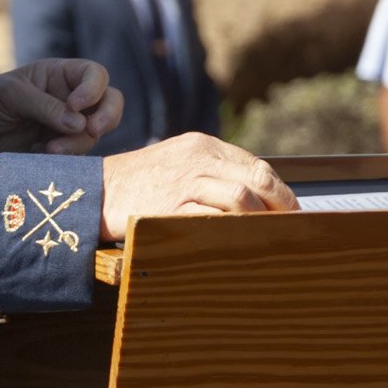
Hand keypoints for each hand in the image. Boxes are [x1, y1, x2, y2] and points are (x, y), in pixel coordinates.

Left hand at [0, 58, 124, 154]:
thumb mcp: (11, 94)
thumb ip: (44, 105)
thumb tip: (80, 123)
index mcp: (60, 75)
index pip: (94, 75)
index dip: (93, 89)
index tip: (75, 105)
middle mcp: (71, 99)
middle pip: (110, 102)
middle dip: (108, 116)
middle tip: (93, 130)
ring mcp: (68, 126)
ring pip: (94, 134)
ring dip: (77, 143)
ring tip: (48, 150)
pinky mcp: (61, 150)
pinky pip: (78, 155)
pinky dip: (66, 158)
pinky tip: (39, 155)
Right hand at [99, 133, 296, 238]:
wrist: (95, 191)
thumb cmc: (138, 183)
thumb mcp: (177, 163)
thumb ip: (211, 172)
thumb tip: (253, 196)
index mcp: (202, 145)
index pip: (257, 165)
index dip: (280, 190)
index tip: (291, 211)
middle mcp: (197, 158)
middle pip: (257, 177)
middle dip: (281, 204)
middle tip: (292, 226)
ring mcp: (185, 181)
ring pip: (241, 196)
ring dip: (260, 219)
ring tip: (269, 236)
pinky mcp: (171, 206)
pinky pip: (213, 218)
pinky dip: (233, 230)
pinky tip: (240, 242)